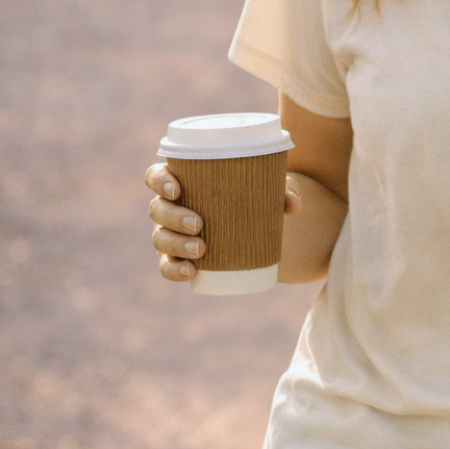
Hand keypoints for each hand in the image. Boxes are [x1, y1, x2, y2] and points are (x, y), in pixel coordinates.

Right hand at [144, 163, 301, 282]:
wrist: (257, 224)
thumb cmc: (254, 195)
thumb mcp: (270, 187)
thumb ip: (282, 189)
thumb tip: (293, 204)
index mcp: (183, 180)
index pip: (156, 175)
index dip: (159, 180)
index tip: (177, 189)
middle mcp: (171, 206)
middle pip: (158, 209)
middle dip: (173, 217)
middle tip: (199, 224)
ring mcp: (172, 233)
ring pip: (160, 238)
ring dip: (176, 244)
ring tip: (201, 250)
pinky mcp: (179, 256)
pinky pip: (168, 266)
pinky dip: (175, 270)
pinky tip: (190, 273)